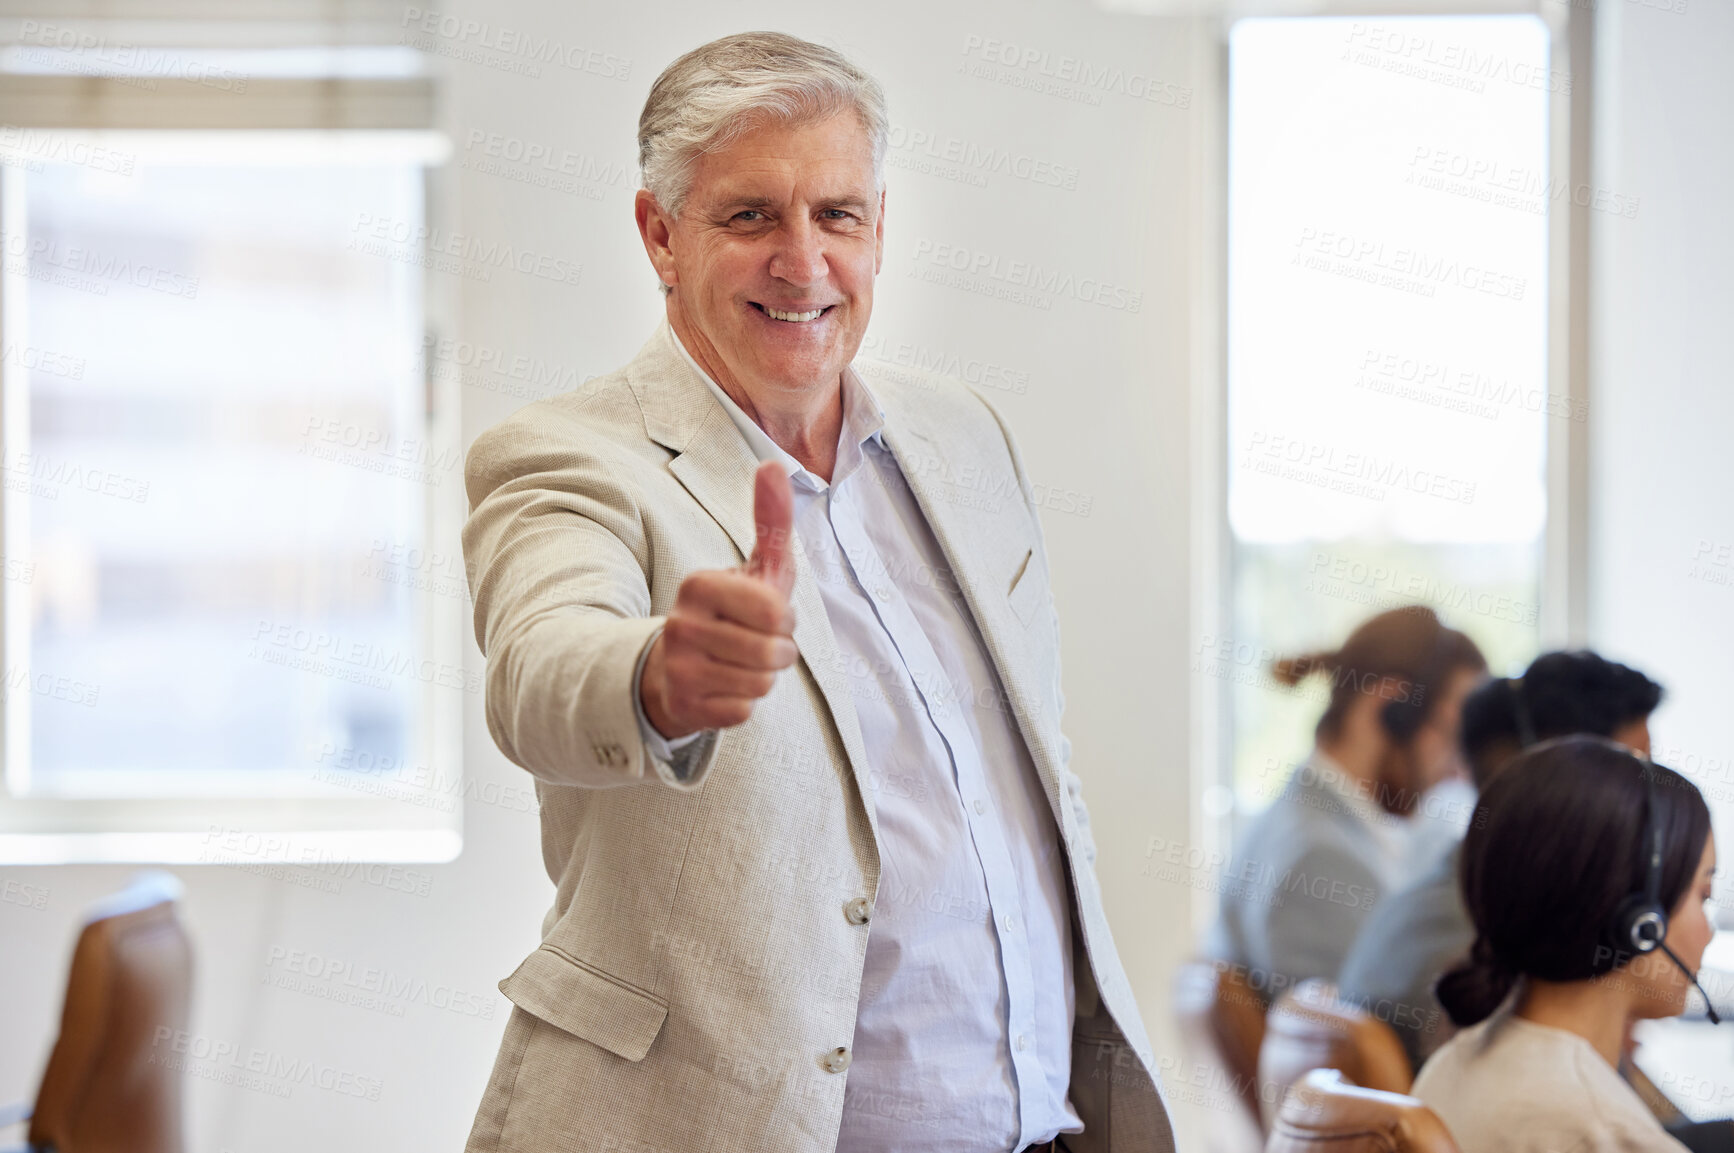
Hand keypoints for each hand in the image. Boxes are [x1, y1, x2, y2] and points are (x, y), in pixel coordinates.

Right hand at [640, 460, 798, 738]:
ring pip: (761, 683)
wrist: (677, 669)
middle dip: (779, 652)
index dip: (784, 618)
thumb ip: (770, 521)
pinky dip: (744, 703)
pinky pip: (744, 711)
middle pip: (773, 652)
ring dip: (763, 678)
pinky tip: (723, 688)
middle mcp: (681, 623)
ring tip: (741, 664)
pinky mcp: (682, 705)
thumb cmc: (731, 613)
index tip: (766, 614)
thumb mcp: (755, 568)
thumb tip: (772, 465)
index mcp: (700, 584)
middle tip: (756, 644)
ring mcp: (678, 667)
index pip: (774, 610)